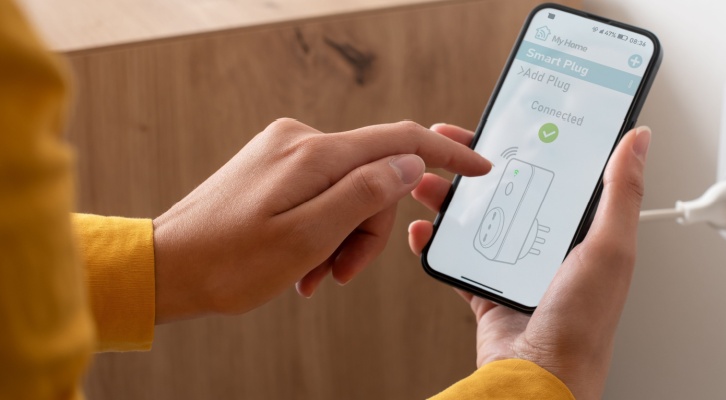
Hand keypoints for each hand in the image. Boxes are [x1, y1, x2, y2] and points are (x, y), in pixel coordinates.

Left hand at [153, 119, 490, 322]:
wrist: (167, 267)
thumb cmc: (229, 262)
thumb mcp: (309, 237)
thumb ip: (365, 195)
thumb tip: (409, 163)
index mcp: (314, 155)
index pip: (398, 141)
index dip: (445, 156)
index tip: (477, 169)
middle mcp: (301, 142)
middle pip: (374, 177)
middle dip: (368, 229)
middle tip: (341, 272)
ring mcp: (286, 154)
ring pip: (349, 192)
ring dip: (342, 238)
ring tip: (313, 275)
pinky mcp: (275, 168)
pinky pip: (322, 195)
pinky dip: (322, 230)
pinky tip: (302, 262)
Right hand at [408, 123, 649, 399]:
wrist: (539, 379)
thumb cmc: (583, 324)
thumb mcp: (609, 248)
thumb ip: (621, 191)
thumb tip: (638, 139)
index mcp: (585, 232)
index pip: (558, 172)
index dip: (534, 142)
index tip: (510, 119)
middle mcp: (552, 247)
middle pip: (511, 190)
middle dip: (479, 165)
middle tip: (452, 143)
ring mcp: (517, 268)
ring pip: (480, 219)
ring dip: (451, 198)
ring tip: (429, 181)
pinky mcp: (488, 291)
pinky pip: (458, 259)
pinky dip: (437, 242)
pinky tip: (425, 228)